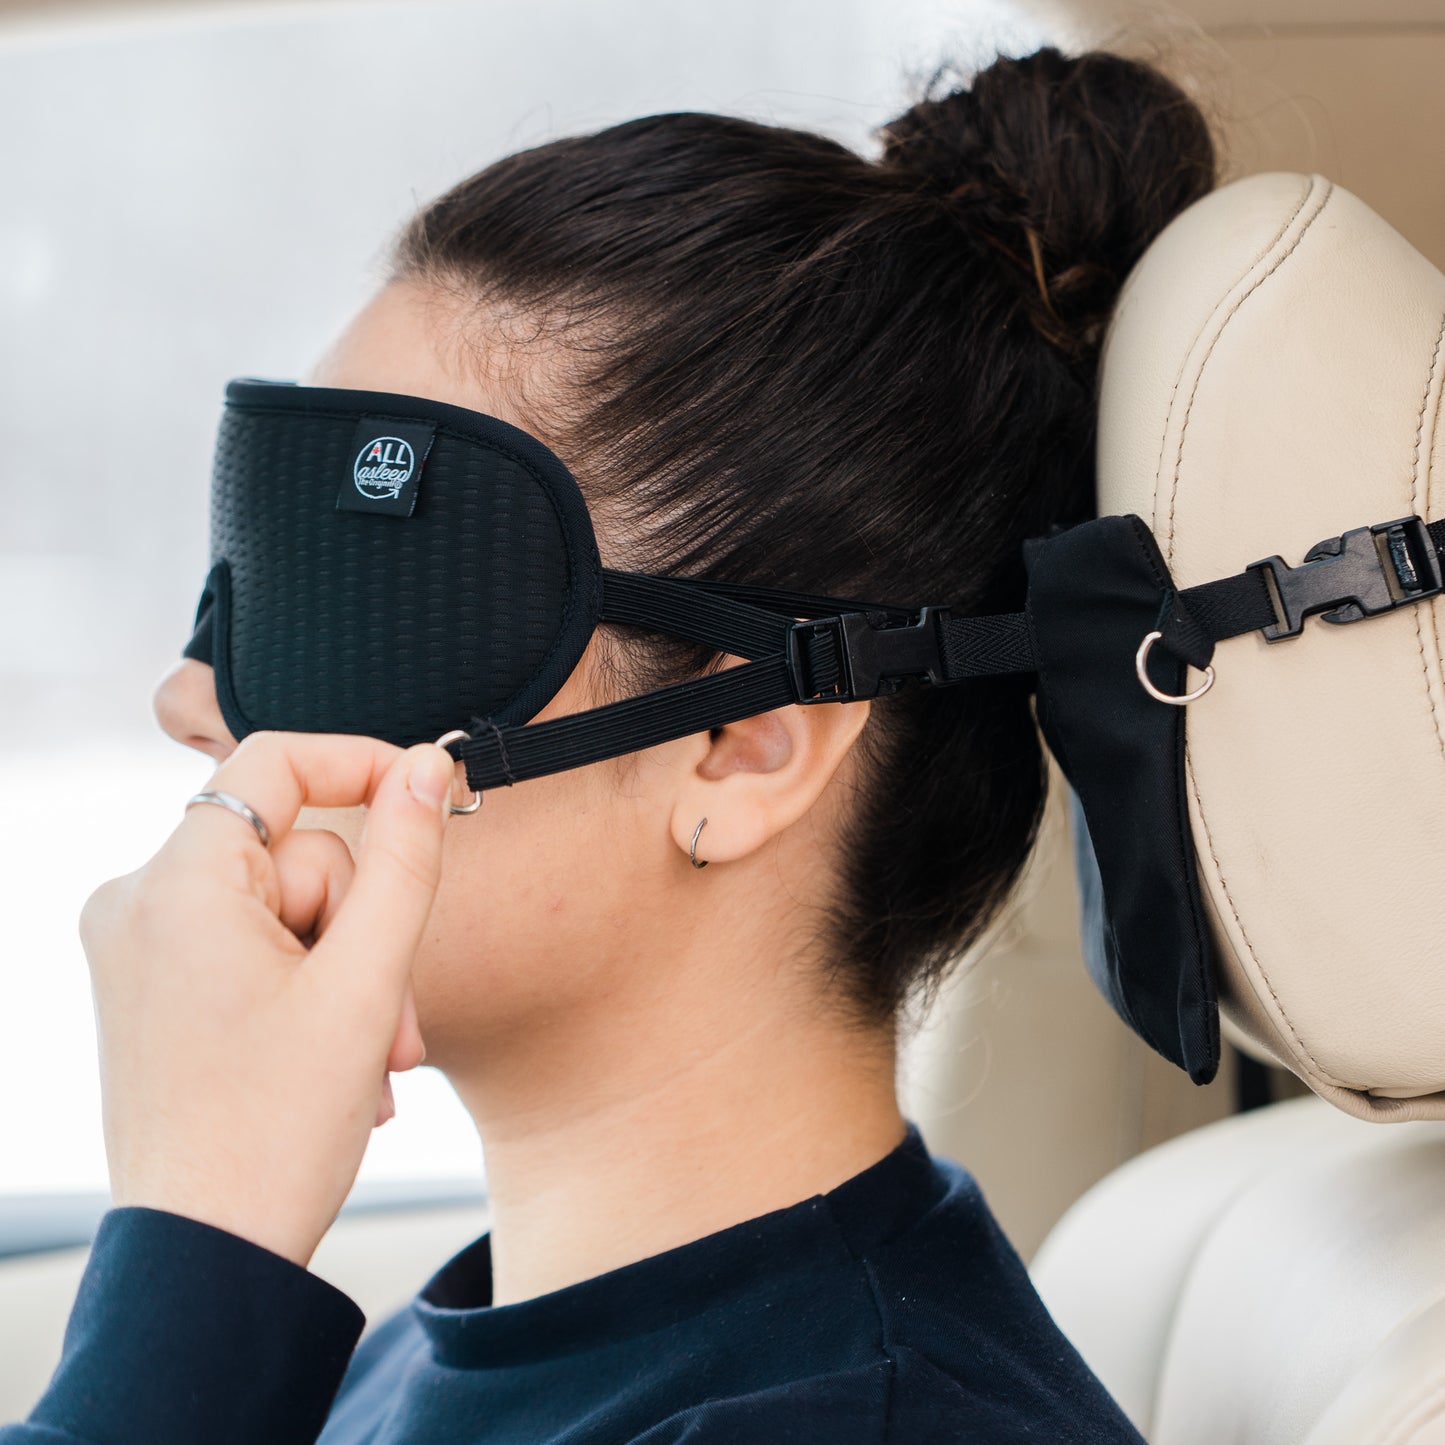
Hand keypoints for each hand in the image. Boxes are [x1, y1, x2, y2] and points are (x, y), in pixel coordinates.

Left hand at [79, 731, 455, 1267]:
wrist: (208, 1254)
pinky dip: (304, 986)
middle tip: (388, 1012)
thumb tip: (424, 768)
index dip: (361, 763)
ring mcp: (136, 948)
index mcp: (175, 886)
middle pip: (293, 853)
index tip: (426, 791)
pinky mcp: (149, 985)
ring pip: (281, 905)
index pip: (274, 762)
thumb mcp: (365, 981)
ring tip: (370, 1055)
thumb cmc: (275, 1130)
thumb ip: (404, 860)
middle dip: (361, 925)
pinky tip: (333, 1059)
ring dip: (344, 970)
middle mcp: (136, 903)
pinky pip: (250, 944)